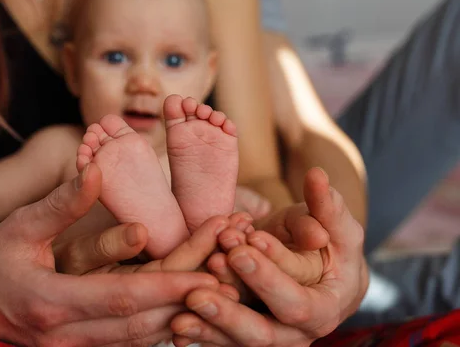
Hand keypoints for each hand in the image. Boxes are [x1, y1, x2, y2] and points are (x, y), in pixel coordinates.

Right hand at [0, 164, 218, 345]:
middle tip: (229, 276)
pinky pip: (129, 344)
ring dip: (180, 316)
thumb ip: (62, 202)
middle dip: (188, 300)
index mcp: (52, 302)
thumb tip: (96, 169)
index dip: (170, 286)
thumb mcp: (21, 225)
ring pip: (140, 340)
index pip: (123, 298)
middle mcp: (66, 334)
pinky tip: (186, 307)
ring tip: (219, 288)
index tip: (209, 271)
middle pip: (142, 322)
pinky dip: (160, 327)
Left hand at [171, 168, 368, 345]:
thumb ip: (325, 203)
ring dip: (207, 326)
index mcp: (327, 308)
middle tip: (196, 295)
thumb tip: (316, 177)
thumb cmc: (328, 239)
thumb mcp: (333, 222)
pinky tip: (175, 330)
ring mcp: (272, 337)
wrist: (319, 264)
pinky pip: (223, 340)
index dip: (268, 277)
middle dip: (229, 313)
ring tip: (178, 316)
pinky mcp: (247, 335)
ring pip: (237, 341)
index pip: (296, 300)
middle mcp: (299, 333)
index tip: (239, 250)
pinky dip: (200, 334)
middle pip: (263, 334)